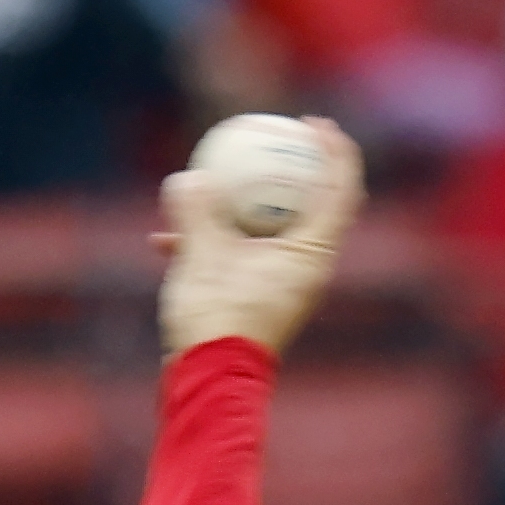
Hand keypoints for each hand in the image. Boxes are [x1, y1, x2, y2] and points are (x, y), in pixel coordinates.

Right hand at [156, 117, 365, 360]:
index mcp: (311, 255)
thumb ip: (197, 212)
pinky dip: (213, 241)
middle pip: (313, 205)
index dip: (335, 152)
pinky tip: (165, 240)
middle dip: (295, 169)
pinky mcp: (257, 298)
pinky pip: (240, 256)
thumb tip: (189, 177)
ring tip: (212, 180)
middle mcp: (306, 269)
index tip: (316, 124)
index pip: (339, 192)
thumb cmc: (215, 320)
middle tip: (278, 135)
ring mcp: (283, 284)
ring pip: (269, 231)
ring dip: (242, 205)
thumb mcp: (200, 256)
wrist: (207, 380)